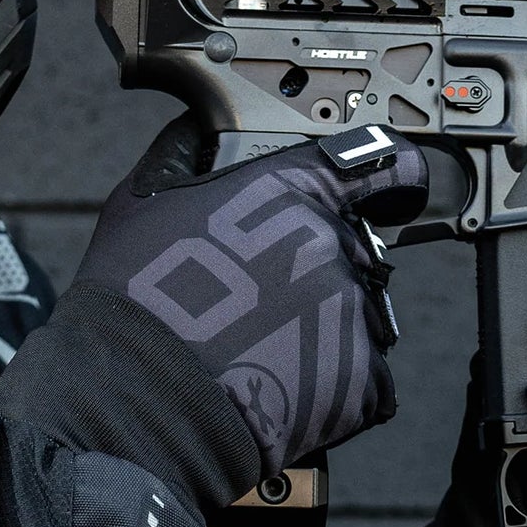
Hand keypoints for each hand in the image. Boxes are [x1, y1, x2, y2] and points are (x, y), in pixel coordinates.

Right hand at [73, 119, 428, 477]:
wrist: (138, 395)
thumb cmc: (132, 299)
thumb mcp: (142, 200)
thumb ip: (182, 156)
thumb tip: (193, 130)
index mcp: (287, 192)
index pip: (380, 165)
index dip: (391, 178)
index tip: (395, 190)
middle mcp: (329, 243)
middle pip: (352, 254)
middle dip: (313, 280)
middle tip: (255, 310)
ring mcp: (350, 311)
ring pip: (354, 319)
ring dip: (319, 335)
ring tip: (256, 354)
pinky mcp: (360, 378)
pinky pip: (361, 380)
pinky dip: (326, 388)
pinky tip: (276, 388)